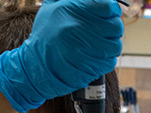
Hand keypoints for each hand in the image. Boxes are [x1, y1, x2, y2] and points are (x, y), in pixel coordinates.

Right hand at [0, 0, 123, 112]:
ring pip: (115, 45)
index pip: (108, 6)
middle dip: (113, 29)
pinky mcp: (87, 68)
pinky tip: (96, 57)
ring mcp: (83, 50)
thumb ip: (73, 0)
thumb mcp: (52, 8)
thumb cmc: (45, 35)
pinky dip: (106, 59)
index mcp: (72, 11)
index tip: (110, 13)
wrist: (34, 66)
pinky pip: (109, 62)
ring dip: (111, 45)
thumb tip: (99, 0)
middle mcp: (78, 29)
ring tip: (100, 45)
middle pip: (115, 26)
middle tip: (105, 31)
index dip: (112, 10)